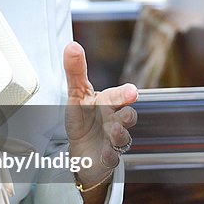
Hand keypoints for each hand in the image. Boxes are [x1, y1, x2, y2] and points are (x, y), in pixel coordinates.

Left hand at [63, 42, 137, 185]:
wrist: (82, 147)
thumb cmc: (84, 117)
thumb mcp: (76, 94)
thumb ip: (75, 71)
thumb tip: (72, 45)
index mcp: (108, 103)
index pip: (119, 96)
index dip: (125, 94)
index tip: (132, 91)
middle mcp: (115, 120)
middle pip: (128, 117)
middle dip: (128, 115)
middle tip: (124, 114)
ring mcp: (114, 140)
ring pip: (123, 138)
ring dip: (120, 135)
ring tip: (114, 130)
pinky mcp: (109, 157)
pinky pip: (113, 158)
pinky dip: (110, 156)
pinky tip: (105, 153)